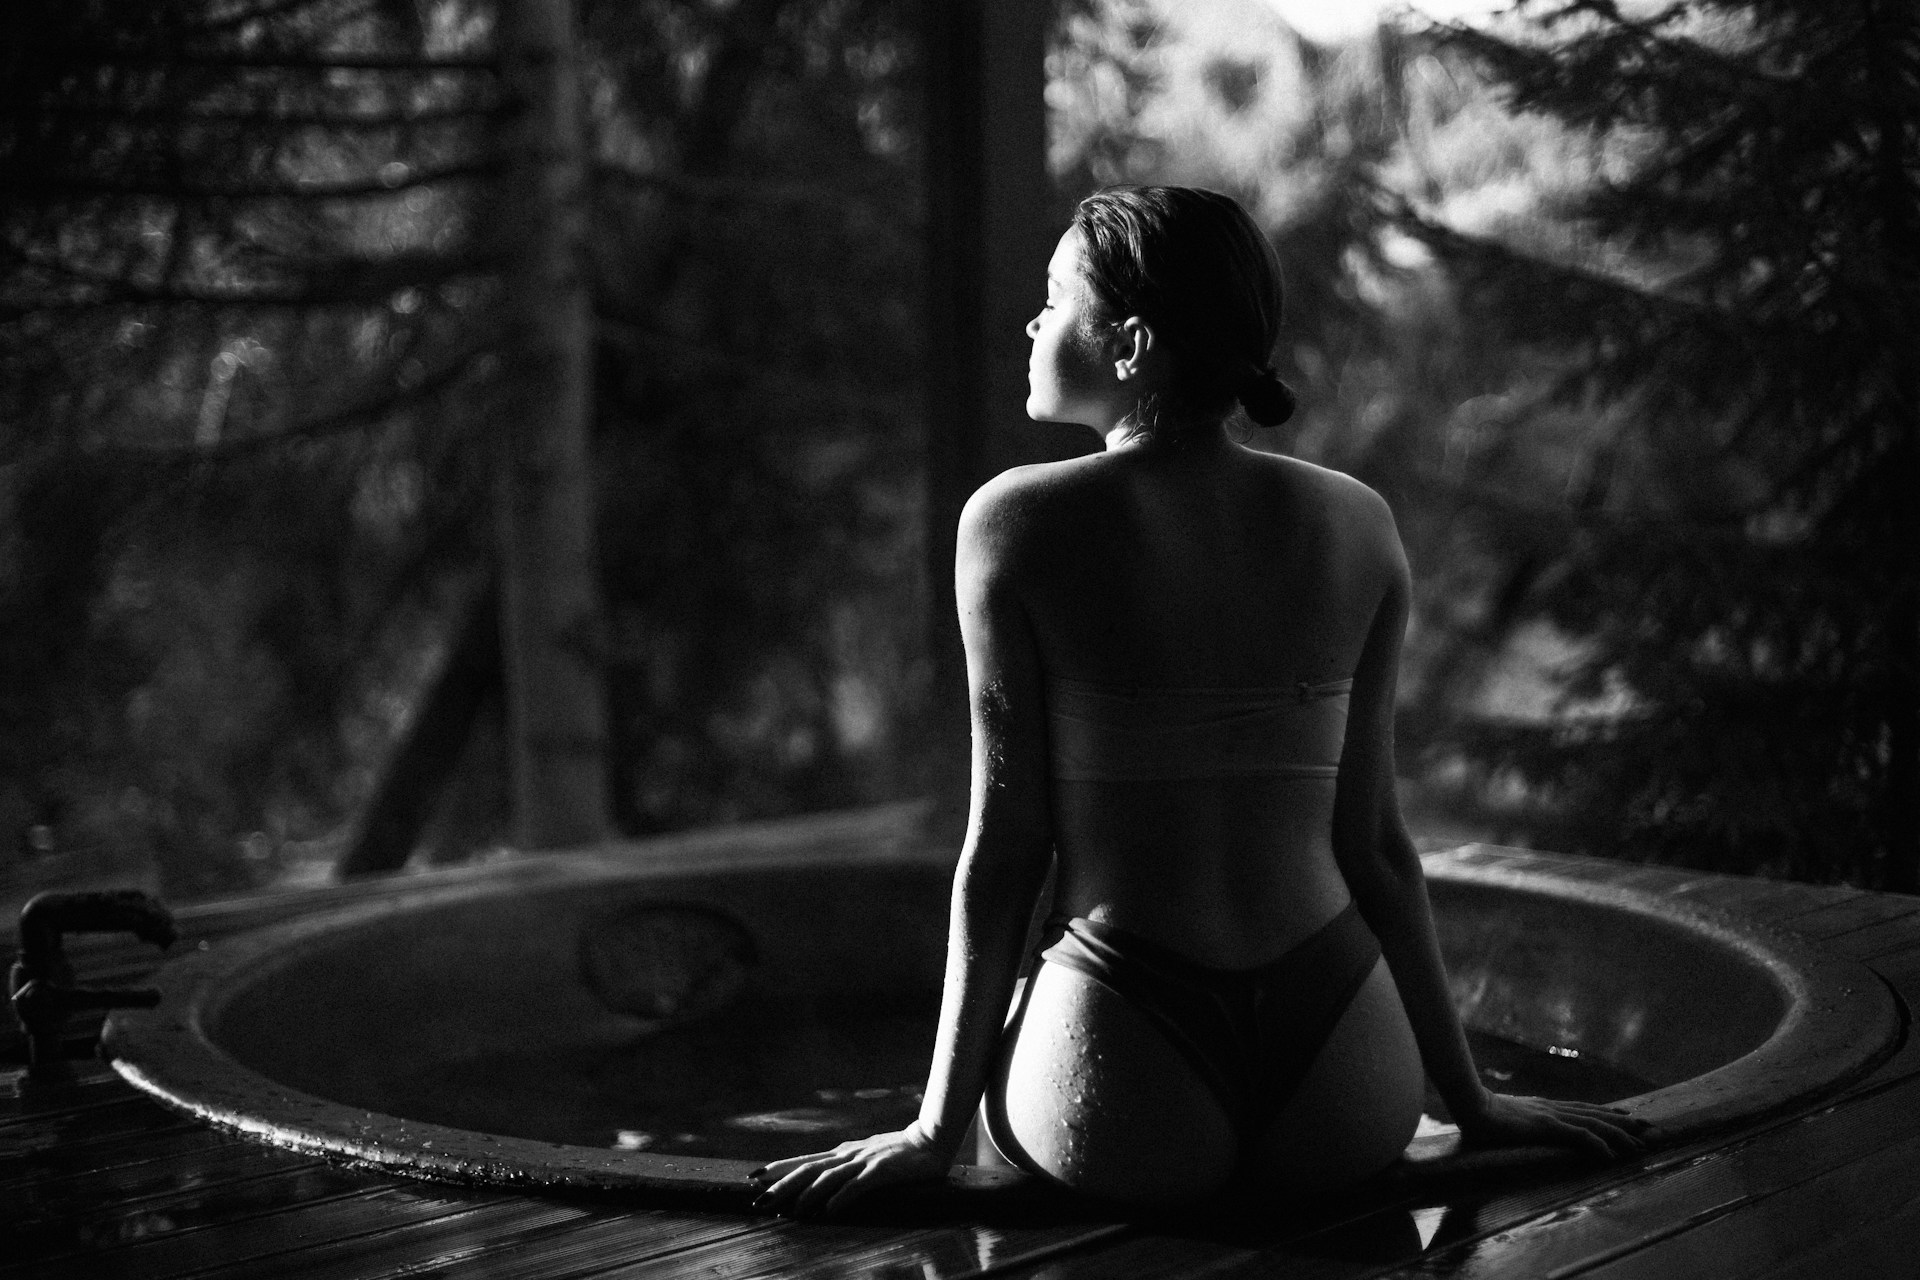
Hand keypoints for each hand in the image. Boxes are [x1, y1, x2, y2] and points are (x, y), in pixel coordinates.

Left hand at [749, 1122, 953, 1217]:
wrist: (931, 1140)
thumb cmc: (898, 1153)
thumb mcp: (865, 1158)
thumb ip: (844, 1168)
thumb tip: (819, 1184)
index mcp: (842, 1153)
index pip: (803, 1160)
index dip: (777, 1168)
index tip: (753, 1177)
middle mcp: (848, 1155)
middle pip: (807, 1169)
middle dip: (780, 1185)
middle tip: (757, 1198)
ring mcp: (864, 1161)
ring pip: (827, 1177)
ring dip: (806, 1195)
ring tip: (789, 1212)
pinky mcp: (882, 1170)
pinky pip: (857, 1186)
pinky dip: (841, 1198)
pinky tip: (829, 1211)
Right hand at [1455, 1092, 1652, 1160]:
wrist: (1471, 1105)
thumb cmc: (1482, 1114)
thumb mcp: (1508, 1118)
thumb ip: (1520, 1121)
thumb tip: (1523, 1127)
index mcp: (1546, 1107)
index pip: (1583, 1109)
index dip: (1606, 1112)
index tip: (1626, 1116)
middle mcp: (1553, 1108)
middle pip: (1595, 1114)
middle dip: (1622, 1122)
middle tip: (1646, 1127)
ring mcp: (1551, 1116)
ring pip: (1593, 1124)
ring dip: (1618, 1134)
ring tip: (1638, 1143)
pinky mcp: (1546, 1126)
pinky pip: (1578, 1136)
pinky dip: (1597, 1144)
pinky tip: (1610, 1154)